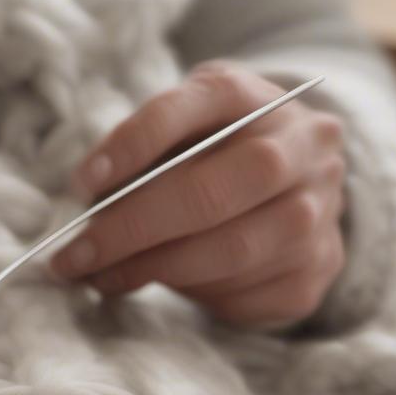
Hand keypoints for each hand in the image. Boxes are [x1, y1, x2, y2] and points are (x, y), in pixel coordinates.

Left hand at [49, 61, 347, 327]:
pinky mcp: (317, 269)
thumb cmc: (215, 155)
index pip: (191, 108)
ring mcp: (320, 210)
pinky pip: (245, 295)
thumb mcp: (180, 131)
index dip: (132, 145)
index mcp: (254, 98)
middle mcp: (301, 148)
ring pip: (228, 251)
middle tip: (75, 255)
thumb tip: (88, 208)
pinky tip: (158, 287)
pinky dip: (192, 296)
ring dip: (152, 270)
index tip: (82, 183)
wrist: (298, 184)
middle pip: (211, 192)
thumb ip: (139, 156)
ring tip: (100, 277)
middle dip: (131, 229)